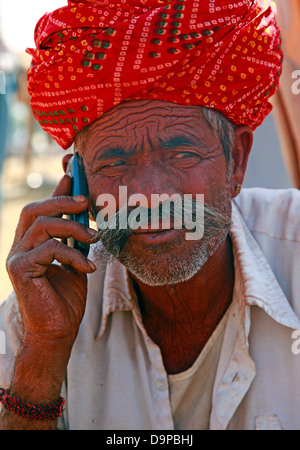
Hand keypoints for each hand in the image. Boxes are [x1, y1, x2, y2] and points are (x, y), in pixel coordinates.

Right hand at [6, 175, 97, 348]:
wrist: (58, 332)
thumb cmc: (66, 298)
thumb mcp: (75, 261)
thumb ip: (75, 239)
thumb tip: (85, 215)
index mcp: (32, 243)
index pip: (42, 208)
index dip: (57, 189)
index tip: (73, 173)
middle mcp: (20, 246)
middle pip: (35, 209)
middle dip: (62, 200)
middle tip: (86, 201)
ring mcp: (16, 257)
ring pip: (42, 224)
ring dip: (73, 228)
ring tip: (94, 239)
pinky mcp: (19, 269)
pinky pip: (49, 248)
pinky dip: (73, 254)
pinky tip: (87, 267)